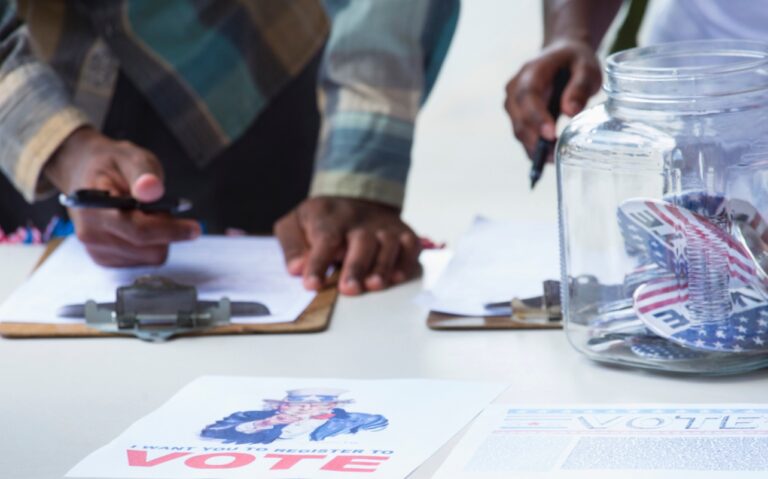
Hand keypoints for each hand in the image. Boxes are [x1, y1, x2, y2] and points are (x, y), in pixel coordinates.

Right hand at [44, 127, 200, 265]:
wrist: (85, 174)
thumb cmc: (112, 165)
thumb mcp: (131, 157)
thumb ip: (143, 173)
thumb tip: (152, 189)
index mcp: (94, 207)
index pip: (138, 230)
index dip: (170, 230)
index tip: (195, 228)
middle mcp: (91, 234)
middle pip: (148, 249)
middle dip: (166, 230)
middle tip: (162, 208)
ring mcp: (96, 250)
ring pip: (149, 257)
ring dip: (159, 238)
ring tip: (147, 214)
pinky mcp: (105, 260)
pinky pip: (143, 262)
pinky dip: (151, 246)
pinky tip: (141, 226)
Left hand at [274, 197, 420, 294]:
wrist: (356, 198)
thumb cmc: (322, 220)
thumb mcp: (294, 224)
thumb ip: (292, 246)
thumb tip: (296, 269)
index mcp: (328, 216)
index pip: (324, 238)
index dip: (318, 262)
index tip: (312, 284)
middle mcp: (359, 219)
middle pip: (360, 241)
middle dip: (356, 266)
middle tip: (349, 289)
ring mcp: (383, 226)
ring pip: (387, 244)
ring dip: (382, 265)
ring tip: (374, 285)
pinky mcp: (403, 232)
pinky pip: (410, 246)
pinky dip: (406, 261)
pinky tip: (397, 277)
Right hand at [505, 39, 601, 158]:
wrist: (562, 56)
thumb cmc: (575, 62)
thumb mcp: (586, 68)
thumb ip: (579, 86)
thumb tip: (570, 111)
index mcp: (531, 71)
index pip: (527, 96)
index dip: (536, 117)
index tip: (550, 134)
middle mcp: (515, 88)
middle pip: (519, 117)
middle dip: (534, 139)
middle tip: (555, 156)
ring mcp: (513, 103)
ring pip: (518, 130)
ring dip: (533, 147)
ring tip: (555, 157)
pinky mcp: (517, 116)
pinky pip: (522, 134)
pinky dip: (533, 148)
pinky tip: (548, 156)